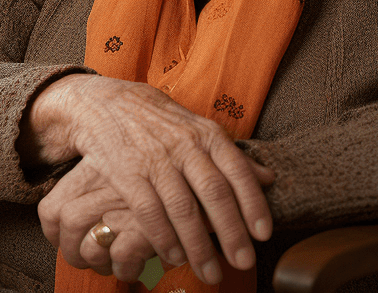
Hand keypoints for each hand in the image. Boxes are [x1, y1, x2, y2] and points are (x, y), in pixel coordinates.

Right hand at [24, 75, 273, 284]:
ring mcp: (155, 159)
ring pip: (182, 207)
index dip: (252, 203)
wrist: (107, 104)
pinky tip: (174, 257)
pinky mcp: (128, 173)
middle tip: (244, 262)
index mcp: (206, 134)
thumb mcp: (199, 129)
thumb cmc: (162, 122)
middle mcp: (184, 145)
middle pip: (214, 192)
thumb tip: (269, 178)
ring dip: (199, 245)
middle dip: (231, 231)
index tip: (264, 235)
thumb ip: (232, 156)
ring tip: (211, 273)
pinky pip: (149, 211)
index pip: (237, 170)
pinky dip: (163, 237)